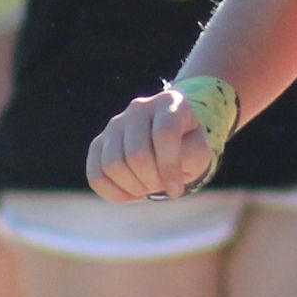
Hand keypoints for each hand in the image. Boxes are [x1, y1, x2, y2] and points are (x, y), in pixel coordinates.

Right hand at [88, 86, 218, 201]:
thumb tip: (167, 170)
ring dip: (133, 188)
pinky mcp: (98, 143)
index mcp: (169, 103)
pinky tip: (131, 192)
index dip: (169, 167)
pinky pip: (96, 176)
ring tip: (148, 187)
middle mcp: (138, 108)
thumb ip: (191, 157)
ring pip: (113, 165)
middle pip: (137, 154)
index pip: (164, 134)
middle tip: (162, 186)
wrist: (169, 142)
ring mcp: (115, 124)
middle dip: (152, 181)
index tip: (176, 190)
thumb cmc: (187, 147)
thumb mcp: (199, 151)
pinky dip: (114, 193)